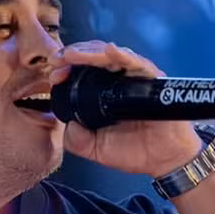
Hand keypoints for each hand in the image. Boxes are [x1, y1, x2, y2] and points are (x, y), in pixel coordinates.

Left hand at [50, 41, 201, 177]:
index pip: (80, 72)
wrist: (162, 162)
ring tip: (73, 54)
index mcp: (101, 92)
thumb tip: (67, 124)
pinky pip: (138, 64)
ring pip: (110, 56)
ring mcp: (135, 78)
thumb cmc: (132, 151)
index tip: (52, 76)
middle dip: (72, 56)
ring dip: (90, 52)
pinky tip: (110, 51)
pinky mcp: (153, 81)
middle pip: (92, 58)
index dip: (64, 70)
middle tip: (56, 59)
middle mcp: (117, 81)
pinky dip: (123, 56)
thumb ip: (76, 139)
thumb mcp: (94, 148)